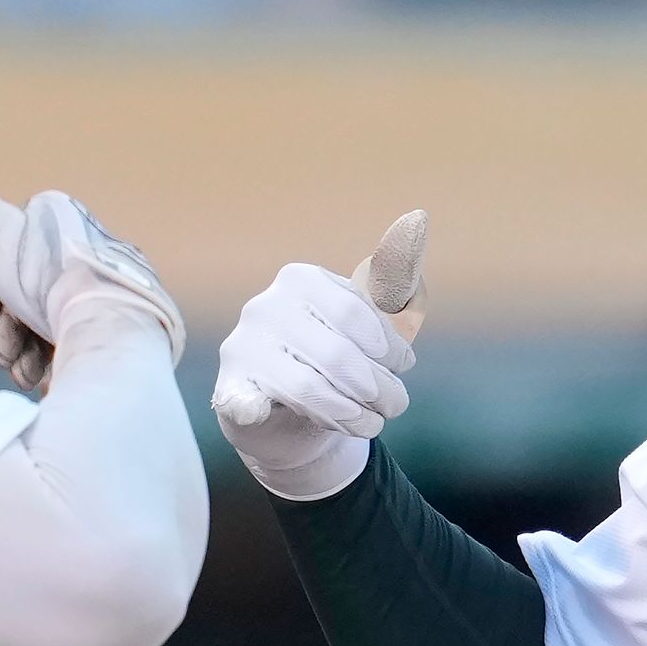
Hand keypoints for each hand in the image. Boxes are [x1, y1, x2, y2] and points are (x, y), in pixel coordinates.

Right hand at [0, 140, 186, 391]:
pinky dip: (51, 378)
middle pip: (10, 319)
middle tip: (9, 347)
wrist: (105, 320)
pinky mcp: (109, 356)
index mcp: (50, 247)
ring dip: (20, 362)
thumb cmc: (43, 273)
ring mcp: (92, 319)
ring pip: (34, 350)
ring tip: (32, 368)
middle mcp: (73, 279)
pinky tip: (50, 382)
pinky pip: (66, 372)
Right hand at [211, 212, 427, 500]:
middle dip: (377, 387)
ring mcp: (242, 348)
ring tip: (372, 423)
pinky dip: (249, 406)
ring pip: (308, 388)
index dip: (387, 346)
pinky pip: (240, 398)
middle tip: (395, 405)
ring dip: (352, 414)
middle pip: (337, 354)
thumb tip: (417, 222)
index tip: (403, 367)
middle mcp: (265, 307)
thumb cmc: (334, 360)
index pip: (353, 312)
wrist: (283, 411)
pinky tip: (258, 410)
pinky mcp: (229, 390)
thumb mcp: (366, 323)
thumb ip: (392, 286)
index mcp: (301, 281)